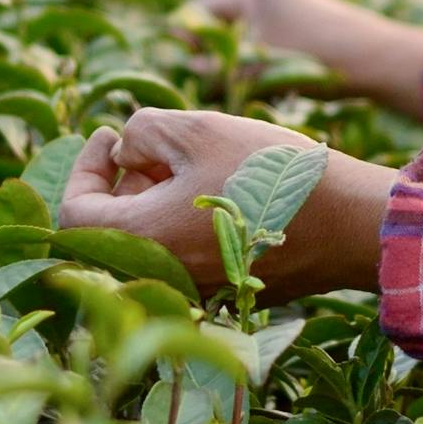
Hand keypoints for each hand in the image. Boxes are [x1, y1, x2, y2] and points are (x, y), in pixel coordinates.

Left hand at [59, 106, 395, 297]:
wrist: (348, 222)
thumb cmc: (270, 172)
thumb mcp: (197, 129)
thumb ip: (142, 131)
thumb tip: (124, 149)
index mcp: (140, 240)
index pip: (74, 213)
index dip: (83, 168)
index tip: (109, 136)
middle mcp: (158, 278)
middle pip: (109, 234)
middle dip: (122, 184)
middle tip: (153, 145)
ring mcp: (192, 292)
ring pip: (146, 247)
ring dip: (152, 204)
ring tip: (189, 163)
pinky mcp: (224, 294)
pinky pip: (182, 261)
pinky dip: (181, 227)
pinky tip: (215, 194)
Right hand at [195, 0, 422, 118]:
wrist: (380, 60)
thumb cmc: (314, 58)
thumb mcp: (256, 67)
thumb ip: (216, 69)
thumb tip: (190, 68)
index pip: (201, 9)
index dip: (185, 38)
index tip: (184, 69)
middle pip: (224, 19)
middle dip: (212, 50)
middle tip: (204, 81)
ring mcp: (294, 4)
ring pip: (249, 33)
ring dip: (238, 59)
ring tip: (233, 87)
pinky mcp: (310, 24)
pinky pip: (271, 40)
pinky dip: (262, 60)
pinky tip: (266, 87)